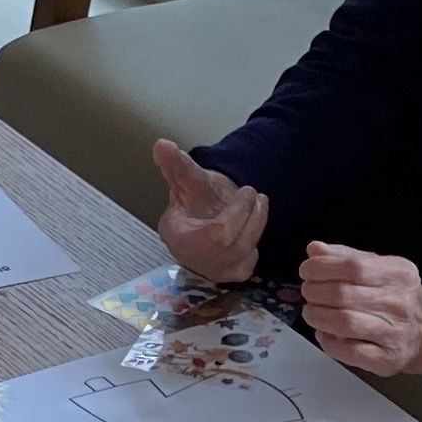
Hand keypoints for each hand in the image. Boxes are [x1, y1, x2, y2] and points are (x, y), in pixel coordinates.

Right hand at [151, 138, 265, 284]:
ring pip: (244, 251)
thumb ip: (176, 163)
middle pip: (232, 242)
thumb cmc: (197, 199)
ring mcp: (211, 271)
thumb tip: (162, 146)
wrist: (207, 216)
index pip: (214, 235)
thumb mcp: (189, 177)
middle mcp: (191, 259)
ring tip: (259, 203)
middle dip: (249, 215)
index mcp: (177, 236)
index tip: (246, 191)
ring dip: (257, 223)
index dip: (236, 214)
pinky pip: (251, 260)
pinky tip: (251, 227)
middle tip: (255, 194)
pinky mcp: (230, 276)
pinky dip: (255, 241)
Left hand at [298, 243, 421, 376]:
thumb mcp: (379, 269)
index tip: (307, 270)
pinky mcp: (386, 358)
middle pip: (344, 294)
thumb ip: (346, 257)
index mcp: (398, 273)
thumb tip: (315, 249)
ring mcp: (393, 332)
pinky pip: (348, 350)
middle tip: (309, 292)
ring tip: (311, 312)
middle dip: (315, 292)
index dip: (322, 268)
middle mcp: (399, 302)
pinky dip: (328, 341)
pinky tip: (324, 332)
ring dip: (318, 316)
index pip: (354, 266)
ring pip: (344, 323)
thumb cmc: (396, 298)